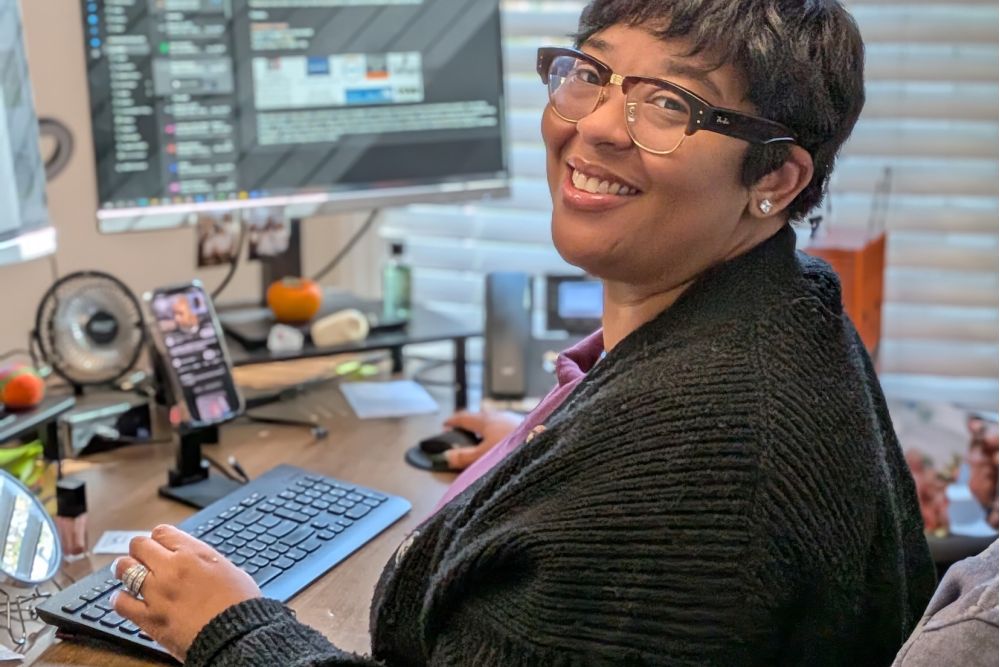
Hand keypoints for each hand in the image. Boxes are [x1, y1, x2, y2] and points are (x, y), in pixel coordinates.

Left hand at [111, 524, 261, 660]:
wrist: (235, 635)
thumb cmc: (240, 605)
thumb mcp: (230, 571)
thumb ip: (207, 562)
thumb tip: (200, 562)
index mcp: (193, 553)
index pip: (162, 532)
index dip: (159, 539)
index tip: (160, 547)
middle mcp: (171, 568)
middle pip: (139, 545)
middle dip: (140, 551)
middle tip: (143, 560)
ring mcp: (157, 592)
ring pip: (124, 568)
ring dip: (126, 570)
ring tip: (130, 576)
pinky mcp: (149, 617)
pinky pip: (120, 602)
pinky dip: (120, 599)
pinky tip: (126, 599)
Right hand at [442, 410, 521, 468]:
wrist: (544, 442)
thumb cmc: (512, 449)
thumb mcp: (483, 456)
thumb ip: (464, 457)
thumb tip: (446, 457)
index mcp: (485, 420)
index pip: (463, 417)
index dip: (452, 421)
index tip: (444, 425)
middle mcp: (498, 415)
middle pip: (478, 417)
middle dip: (468, 425)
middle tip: (461, 434)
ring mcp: (512, 418)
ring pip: (494, 421)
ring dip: (485, 428)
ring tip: (482, 441)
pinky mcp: (525, 424)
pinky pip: (506, 426)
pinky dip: (499, 432)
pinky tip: (503, 444)